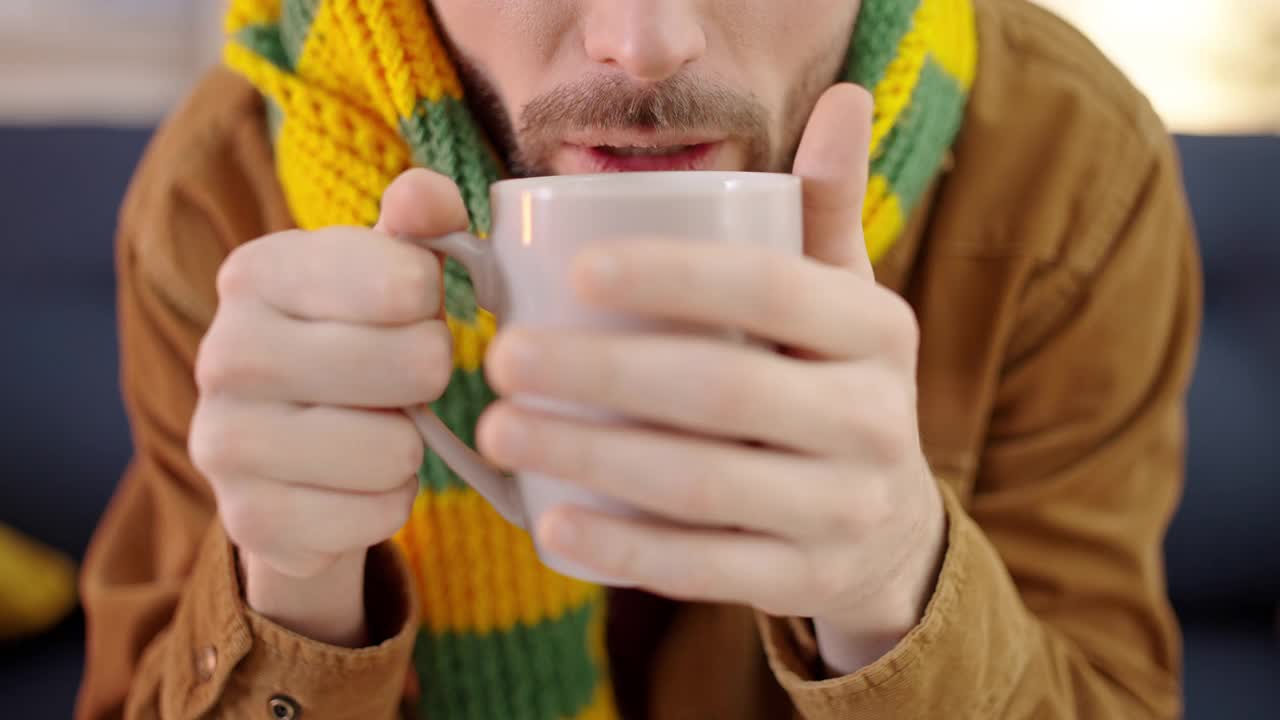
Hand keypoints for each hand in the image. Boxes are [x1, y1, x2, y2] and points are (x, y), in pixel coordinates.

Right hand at [189, 169, 464, 645]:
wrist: (287, 464)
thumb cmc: (353, 346)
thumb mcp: (385, 274)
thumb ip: (417, 226)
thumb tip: (430, 196)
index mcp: (256, 273)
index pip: (408, 282)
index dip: (432, 303)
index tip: (409, 310)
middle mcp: (223, 352)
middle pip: (417, 365)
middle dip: (431, 376)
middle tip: (405, 380)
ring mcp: (224, 442)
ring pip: (398, 449)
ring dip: (410, 447)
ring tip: (376, 431)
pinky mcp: (249, 521)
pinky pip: (380, 514)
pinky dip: (388, 503)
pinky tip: (355, 484)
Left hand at [476, 85, 945, 672]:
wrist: (888, 532)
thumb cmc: (830, 385)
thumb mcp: (842, 301)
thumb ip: (828, 206)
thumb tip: (842, 97)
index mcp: (875, 332)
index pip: (773, 290)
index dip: (676, 276)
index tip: (576, 269)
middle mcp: (875, 421)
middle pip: (728, 393)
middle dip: (604, 373)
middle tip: (503, 358)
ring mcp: (845, 511)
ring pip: (710, 487)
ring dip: (594, 459)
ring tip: (501, 430)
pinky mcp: (807, 580)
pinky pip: (712, 570)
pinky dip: (628, 548)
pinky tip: (553, 522)